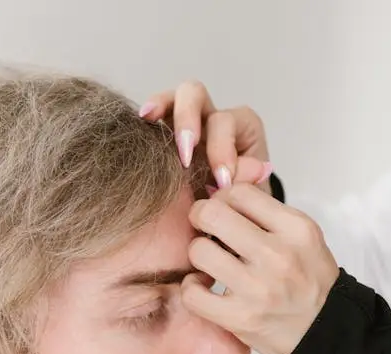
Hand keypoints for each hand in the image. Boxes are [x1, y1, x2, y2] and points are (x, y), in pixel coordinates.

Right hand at [139, 80, 271, 192]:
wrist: (226, 220)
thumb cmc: (239, 204)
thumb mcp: (249, 197)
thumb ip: (247, 183)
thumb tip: (242, 173)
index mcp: (240, 128)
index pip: (225, 124)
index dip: (221, 149)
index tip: (221, 182)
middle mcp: (211, 118)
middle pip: (197, 96)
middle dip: (187, 120)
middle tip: (183, 155)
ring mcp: (186, 123)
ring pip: (174, 97)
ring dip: (162, 105)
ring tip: (149, 117)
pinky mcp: (165, 135)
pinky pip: (154, 115)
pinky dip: (148, 114)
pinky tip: (140, 120)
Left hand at [181, 183, 339, 353]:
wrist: (325, 329)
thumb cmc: (307, 278)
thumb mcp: (301, 234)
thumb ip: (265, 209)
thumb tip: (221, 182)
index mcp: (295, 229)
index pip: (239, 192)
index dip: (223, 198)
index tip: (224, 211)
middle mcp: (277, 255)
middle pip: (212, 214)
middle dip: (201, 217)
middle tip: (205, 229)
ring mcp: (257, 288)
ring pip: (198, 251)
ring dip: (199, 254)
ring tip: (210, 261)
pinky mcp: (239, 318)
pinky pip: (192, 293)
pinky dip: (192, 288)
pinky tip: (204, 286)